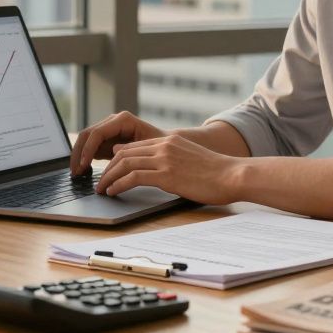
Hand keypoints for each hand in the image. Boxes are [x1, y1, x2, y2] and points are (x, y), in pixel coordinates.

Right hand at [70, 111, 165, 173]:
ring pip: (85, 140)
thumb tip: (113, 156)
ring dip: (79, 156)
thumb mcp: (146, 149)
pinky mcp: (106, 139)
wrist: (167, 145)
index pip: (97, 133)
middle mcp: (113, 121)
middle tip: (75, 172)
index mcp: (123, 120)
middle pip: (87, 134)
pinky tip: (83, 172)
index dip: (88, 149)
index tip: (83, 165)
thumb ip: (129, 152)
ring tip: (77, 174)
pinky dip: (84, 158)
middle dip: (79, 153)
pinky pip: (90, 147)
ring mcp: (108, 129)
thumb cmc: (161, 146)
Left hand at [96, 135, 243, 205]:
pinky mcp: (166, 174)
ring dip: (109, 177)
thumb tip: (154, 170)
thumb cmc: (217, 173)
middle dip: (108, 168)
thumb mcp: (191, 159)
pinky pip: (133, 177)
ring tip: (102, 189)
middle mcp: (164, 146)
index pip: (133, 146)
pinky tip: (113, 192)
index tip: (109, 170)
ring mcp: (165, 159)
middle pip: (124, 153)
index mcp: (170, 141)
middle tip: (100, 181)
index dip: (117, 159)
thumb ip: (172, 160)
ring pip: (124, 163)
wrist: (233, 175)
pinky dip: (119, 184)